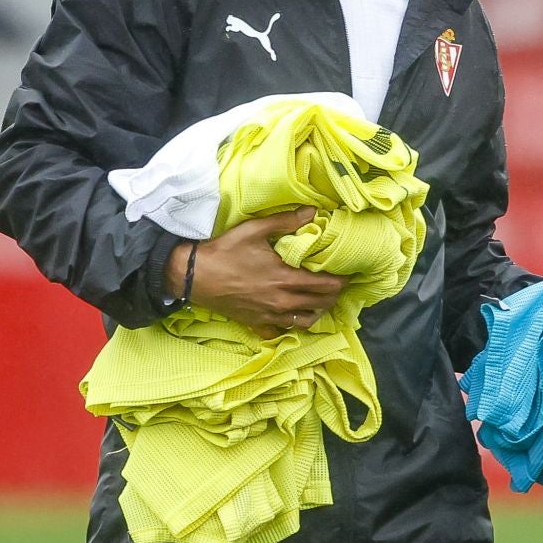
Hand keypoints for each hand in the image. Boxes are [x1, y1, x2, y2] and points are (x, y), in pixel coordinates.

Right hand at [165, 208, 348, 337]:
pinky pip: (284, 330)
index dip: (343, 281)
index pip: (327, 286)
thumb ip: (286, 221)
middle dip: (334, 295)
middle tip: (338, 284)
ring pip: (307, 321)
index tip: (349, 273)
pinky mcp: (257, 324)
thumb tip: (312, 212)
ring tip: (321, 299)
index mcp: (286, 279)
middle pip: (321, 304)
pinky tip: (294, 314)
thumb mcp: (255, 230)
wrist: (193, 276)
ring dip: (318, 311)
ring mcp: (270, 316)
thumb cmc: (225, 251)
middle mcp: (282, 302)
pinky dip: (294, 324)